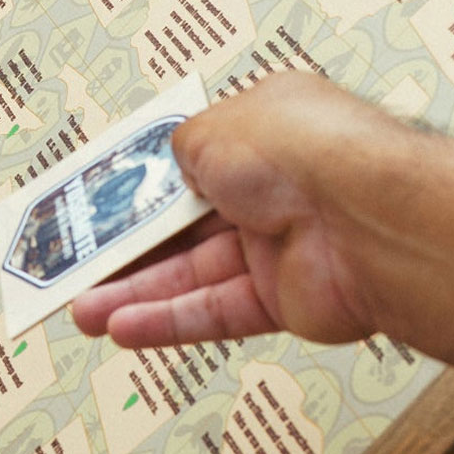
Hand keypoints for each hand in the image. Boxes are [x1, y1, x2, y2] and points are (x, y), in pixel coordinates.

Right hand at [73, 71, 415, 347]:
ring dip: (136, 291)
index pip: (192, 158)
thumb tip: (173, 165)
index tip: (104, 204)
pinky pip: (216, 311)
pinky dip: (171, 320)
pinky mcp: (286, 299)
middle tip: (81, 264)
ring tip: (84, 308)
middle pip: (185, 224)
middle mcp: (275, 185)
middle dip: (129, 247)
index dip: (145, 183)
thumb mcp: (212, 128)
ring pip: (193, 274)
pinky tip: (125, 325)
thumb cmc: (308, 151)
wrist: (372, 218)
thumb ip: (181, 149)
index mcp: (264, 129)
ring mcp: (281, 245)